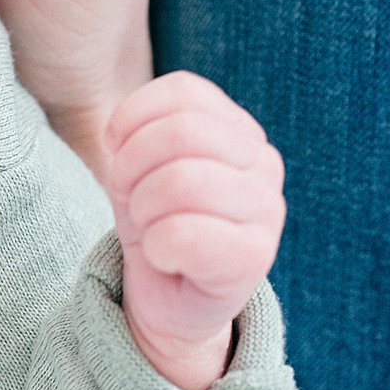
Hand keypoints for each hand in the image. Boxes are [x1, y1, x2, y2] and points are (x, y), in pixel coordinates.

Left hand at [104, 71, 285, 389]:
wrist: (169, 297)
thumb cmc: (156, 218)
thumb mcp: (141, 163)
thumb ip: (146, 128)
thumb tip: (121, 129)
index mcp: (239, 130)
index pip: (183, 92)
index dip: (132, 122)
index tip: (120, 155)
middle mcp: (263, 163)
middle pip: (181, 132)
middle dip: (133, 166)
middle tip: (131, 199)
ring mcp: (268, 209)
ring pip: (181, 181)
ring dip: (143, 209)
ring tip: (150, 227)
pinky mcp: (256, 257)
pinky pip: (184, 234)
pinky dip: (156, 246)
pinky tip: (164, 257)